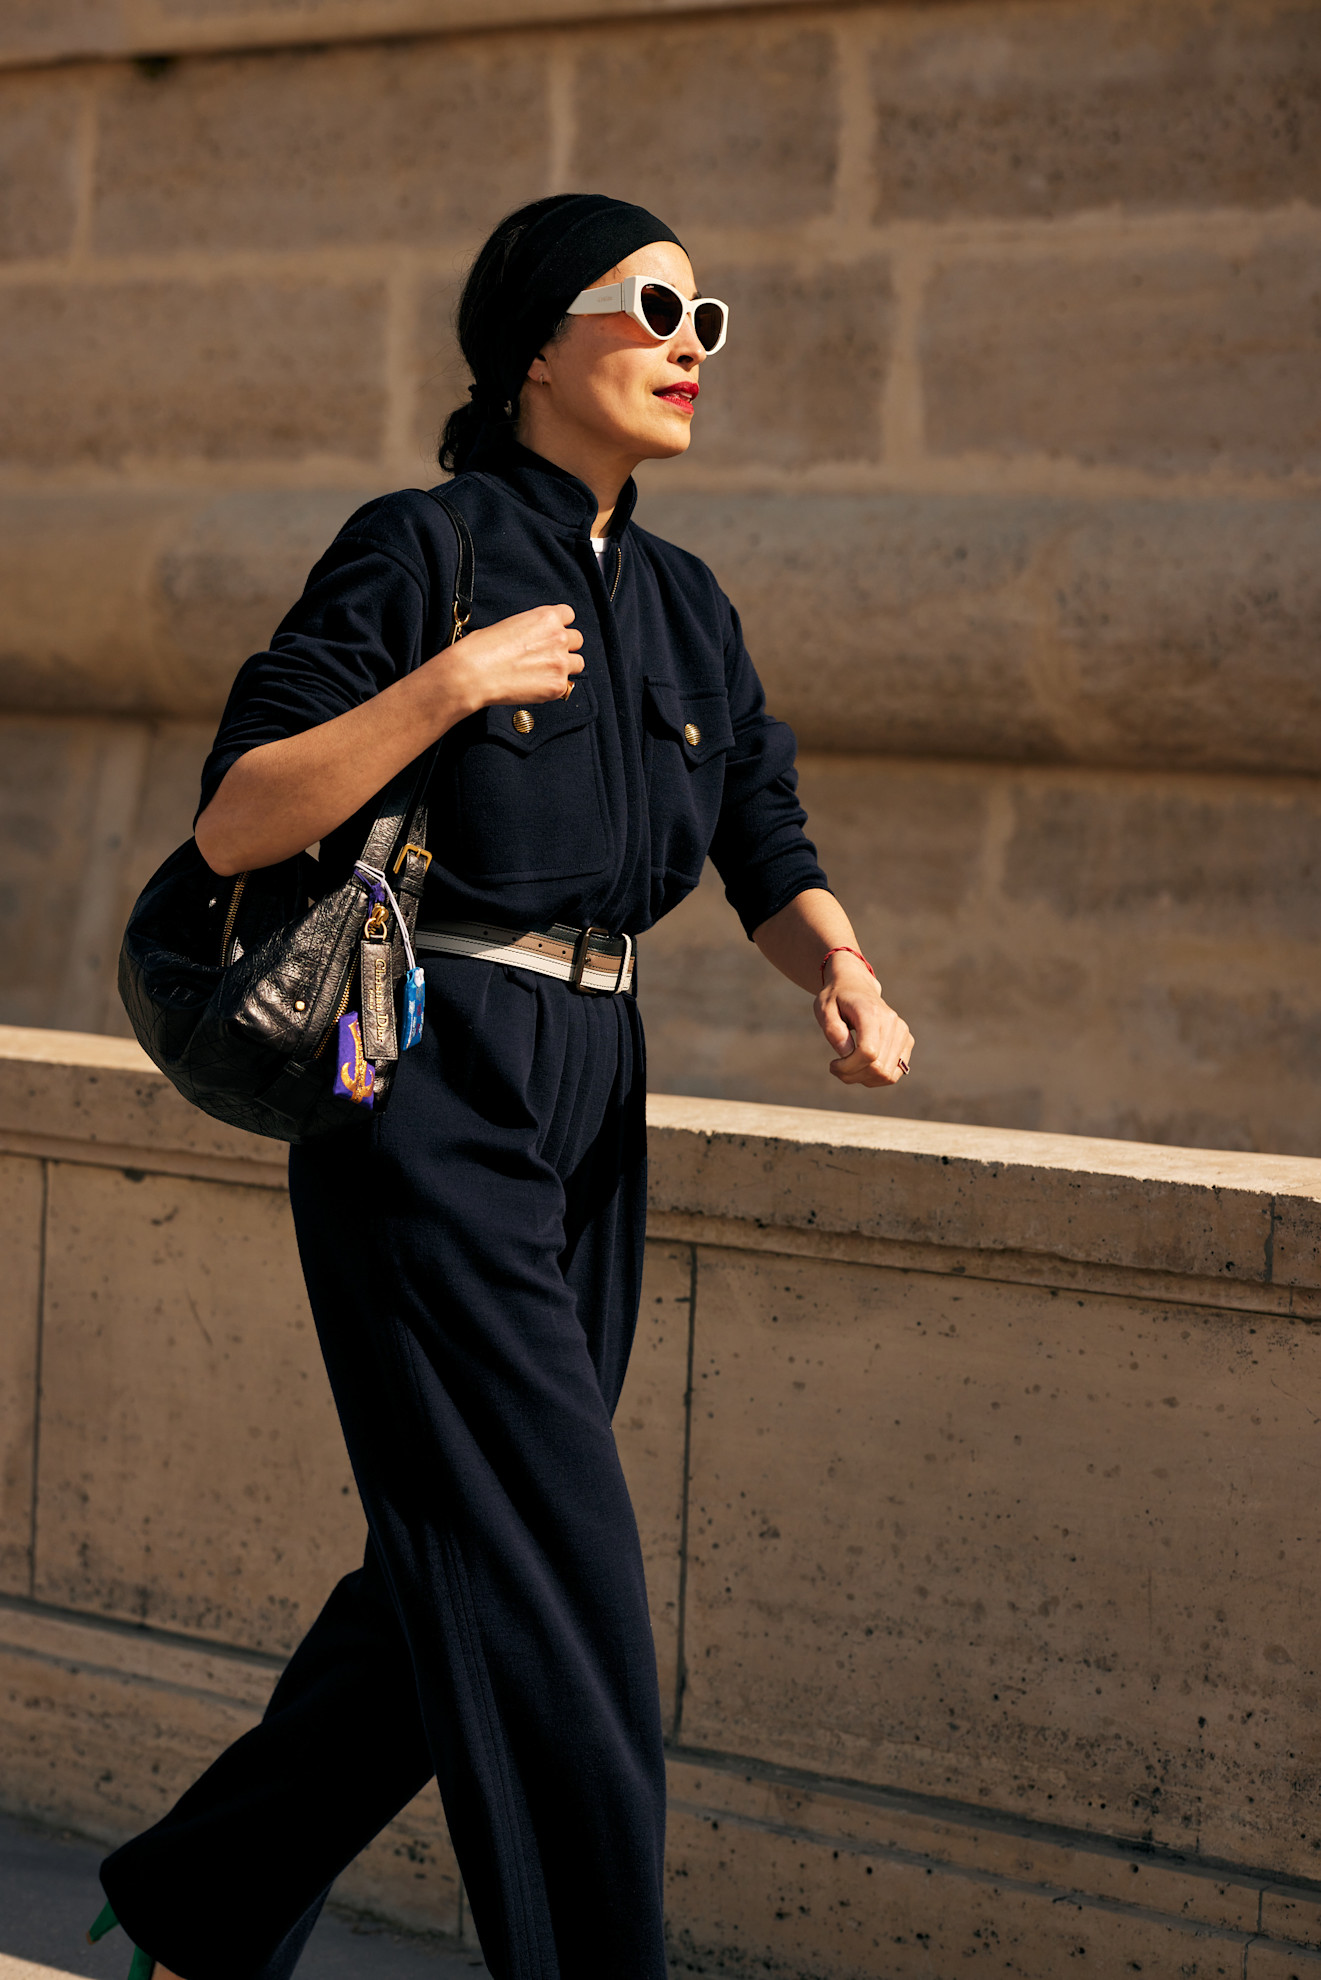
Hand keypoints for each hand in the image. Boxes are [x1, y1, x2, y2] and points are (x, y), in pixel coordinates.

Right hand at [427, 604, 583, 715]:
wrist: (473, 673)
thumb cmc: (482, 648)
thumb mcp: (511, 624)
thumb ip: (533, 629)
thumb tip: (538, 640)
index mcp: (546, 617)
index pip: (568, 615)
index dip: (559, 625)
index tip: (550, 634)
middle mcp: (559, 637)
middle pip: (577, 639)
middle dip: (564, 647)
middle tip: (546, 656)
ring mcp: (560, 663)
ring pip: (578, 663)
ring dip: (565, 667)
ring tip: (544, 672)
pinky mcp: (557, 686)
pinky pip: (566, 686)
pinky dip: (554, 687)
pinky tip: (535, 686)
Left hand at [814, 953, 913, 1086]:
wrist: (856, 986)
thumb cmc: (836, 999)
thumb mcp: (824, 1009)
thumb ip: (832, 1030)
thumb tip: (846, 1054)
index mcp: (871, 1013)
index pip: (868, 1053)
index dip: (848, 1067)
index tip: (833, 1065)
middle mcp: (892, 1023)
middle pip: (878, 1067)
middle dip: (853, 1075)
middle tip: (836, 1069)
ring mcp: (903, 1032)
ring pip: (887, 1074)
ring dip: (864, 1079)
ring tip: (848, 1068)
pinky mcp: (907, 1041)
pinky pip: (895, 1073)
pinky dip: (876, 1078)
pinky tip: (862, 1068)